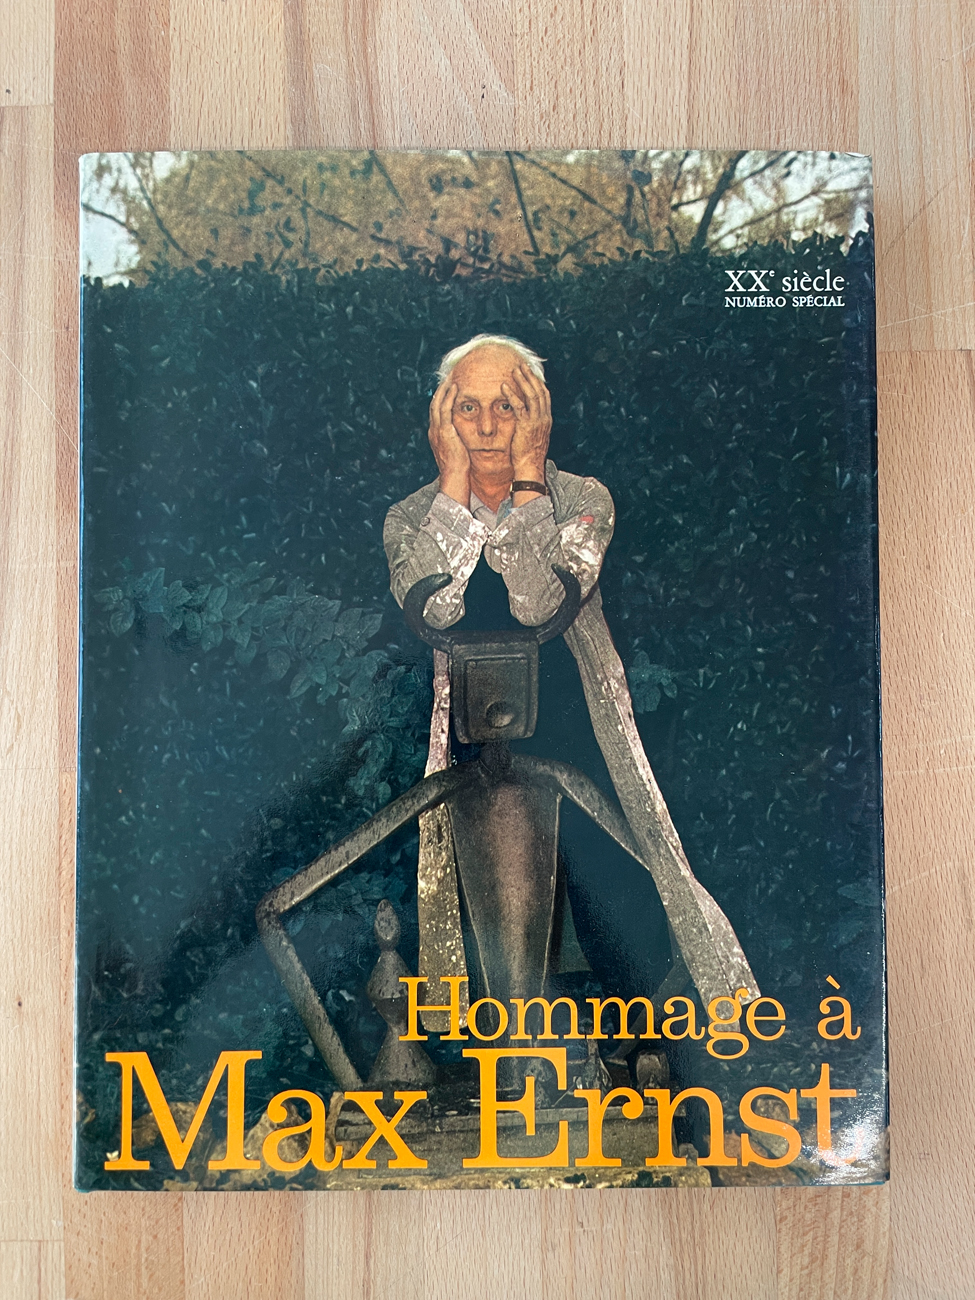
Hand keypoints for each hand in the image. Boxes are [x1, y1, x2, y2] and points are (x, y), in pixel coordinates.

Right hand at [427, 380, 469, 505]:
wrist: (454, 477)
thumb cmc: (460, 467)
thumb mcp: (458, 450)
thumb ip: (459, 439)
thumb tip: (467, 434)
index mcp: (436, 434)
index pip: (437, 411)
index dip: (441, 398)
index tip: (448, 387)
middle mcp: (434, 430)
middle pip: (434, 403)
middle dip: (441, 389)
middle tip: (448, 376)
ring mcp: (437, 430)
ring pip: (437, 403)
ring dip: (444, 389)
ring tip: (451, 377)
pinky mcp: (444, 432)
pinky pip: (445, 410)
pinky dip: (448, 397)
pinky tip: (454, 388)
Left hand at [502, 363, 550, 483]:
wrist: (530, 467)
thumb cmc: (528, 455)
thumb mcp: (533, 437)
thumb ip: (530, 425)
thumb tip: (524, 419)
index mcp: (546, 420)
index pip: (545, 396)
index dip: (537, 383)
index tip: (530, 373)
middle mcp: (544, 418)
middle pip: (540, 391)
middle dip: (531, 377)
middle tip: (522, 366)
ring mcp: (537, 421)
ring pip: (532, 395)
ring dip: (523, 381)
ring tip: (515, 371)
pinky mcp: (527, 425)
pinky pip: (519, 406)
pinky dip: (512, 395)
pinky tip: (504, 387)